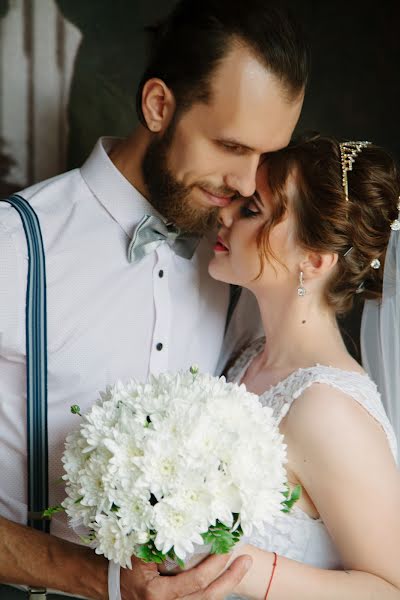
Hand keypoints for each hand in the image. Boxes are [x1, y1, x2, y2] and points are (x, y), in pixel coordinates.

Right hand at [120, 553, 251, 599]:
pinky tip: (226, 577)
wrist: (114, 588)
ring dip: (227, 585)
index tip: (227, 547)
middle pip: (208, 598)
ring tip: (242, 566)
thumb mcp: (138, 552)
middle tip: (246, 560)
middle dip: (231, 579)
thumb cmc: (126, 566)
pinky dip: (215, 591)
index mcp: (158, 593)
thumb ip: (158, 541)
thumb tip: (177, 515)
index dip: (214, 565)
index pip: (195, 581)